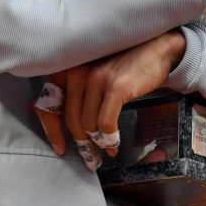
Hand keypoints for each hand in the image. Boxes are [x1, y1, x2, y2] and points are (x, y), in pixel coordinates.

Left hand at [32, 31, 185, 170]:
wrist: (157, 48)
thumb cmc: (125, 63)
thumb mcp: (95, 72)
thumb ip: (79, 93)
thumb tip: (69, 126)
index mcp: (69, 68)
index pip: (48, 104)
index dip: (52, 131)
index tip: (60, 148)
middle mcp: (78, 71)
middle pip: (70, 118)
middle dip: (81, 142)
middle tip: (91, 158)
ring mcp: (97, 78)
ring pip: (87, 124)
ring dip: (98, 142)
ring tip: (107, 148)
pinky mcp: (116, 87)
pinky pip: (106, 123)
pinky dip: (110, 137)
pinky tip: (115, 142)